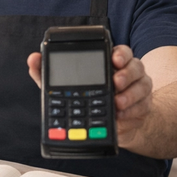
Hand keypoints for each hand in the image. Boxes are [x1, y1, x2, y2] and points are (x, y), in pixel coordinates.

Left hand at [27, 45, 153, 146]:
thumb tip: (33, 58)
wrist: (110, 124)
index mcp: (111, 64)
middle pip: (136, 66)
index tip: (114, 59)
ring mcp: (138, 90)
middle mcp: (128, 74)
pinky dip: (132, 113)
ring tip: (116, 104)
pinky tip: (121, 116)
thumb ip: (48, 73)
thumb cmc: (86, 98)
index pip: (121, 52)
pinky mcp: (143, 108)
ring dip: (130, 95)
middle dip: (126, 74)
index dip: (120, 53)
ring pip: (143, 87)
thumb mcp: (64, 86)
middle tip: (115, 83)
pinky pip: (144, 108)